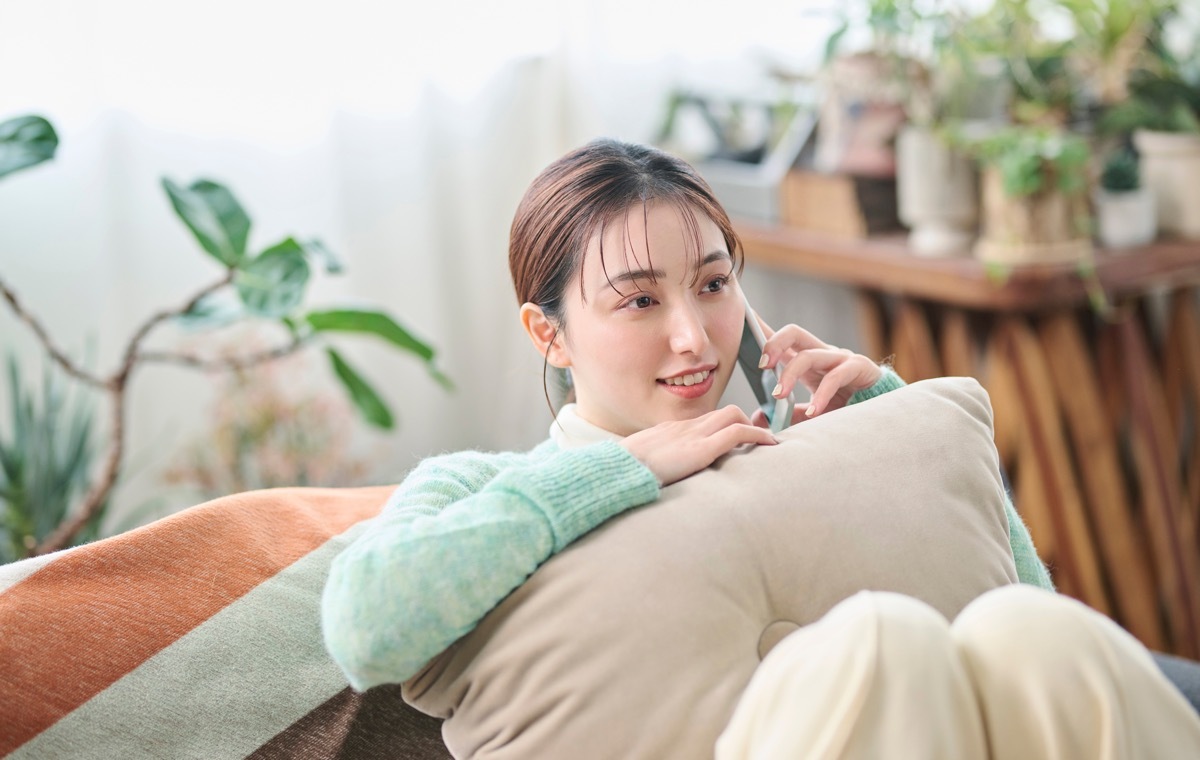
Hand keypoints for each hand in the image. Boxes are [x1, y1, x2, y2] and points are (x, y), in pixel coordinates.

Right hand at [620, 405, 777, 486]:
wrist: (614, 472)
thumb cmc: (621, 475)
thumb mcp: (638, 467)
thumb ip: (653, 468)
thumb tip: (656, 482)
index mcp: (668, 432)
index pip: (704, 421)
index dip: (724, 427)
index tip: (737, 438)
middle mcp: (683, 427)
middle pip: (723, 412)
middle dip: (746, 422)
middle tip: (760, 441)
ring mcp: (692, 435)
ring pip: (733, 416)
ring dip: (755, 428)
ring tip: (769, 444)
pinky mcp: (700, 448)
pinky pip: (737, 433)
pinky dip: (757, 436)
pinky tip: (770, 445)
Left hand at [755, 319, 881, 421]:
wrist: (882, 414)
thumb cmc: (846, 407)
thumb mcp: (811, 411)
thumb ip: (788, 413)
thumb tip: (758, 417)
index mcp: (808, 360)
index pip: (782, 340)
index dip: (762, 330)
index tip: (743, 322)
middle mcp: (822, 353)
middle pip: (794, 332)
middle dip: (773, 343)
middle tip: (761, 365)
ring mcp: (840, 358)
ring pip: (809, 354)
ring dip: (789, 375)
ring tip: (779, 396)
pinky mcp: (858, 368)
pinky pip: (835, 376)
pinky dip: (821, 395)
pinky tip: (813, 411)